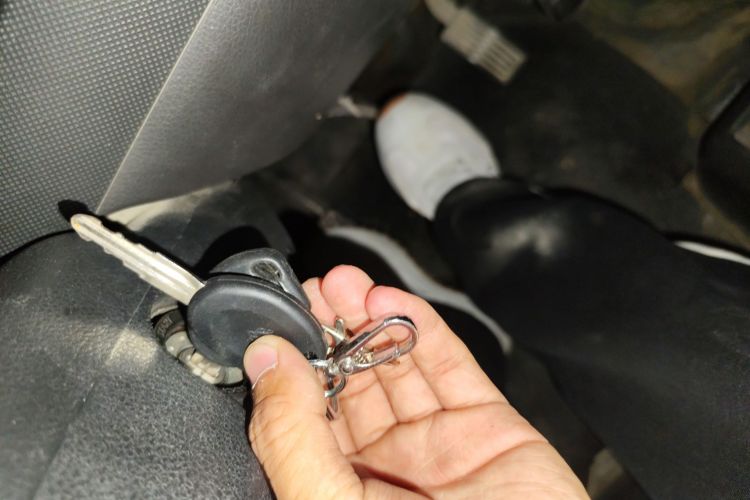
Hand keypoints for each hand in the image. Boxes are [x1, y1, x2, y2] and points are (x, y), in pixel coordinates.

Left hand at [244, 265, 587, 498]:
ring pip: (397, 365)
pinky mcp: (487, 425)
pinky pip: (450, 365)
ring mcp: (437, 442)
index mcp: (338, 490)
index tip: (280, 318)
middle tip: (316, 290)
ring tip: (347, 283)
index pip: (304, 415)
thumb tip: (265, 362)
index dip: (292, 364)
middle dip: (331, 332)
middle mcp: (386, 467)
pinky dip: (421, 328)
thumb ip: (292, 435)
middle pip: (351, 382)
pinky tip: (392, 302)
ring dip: (370, 320)